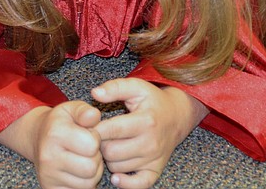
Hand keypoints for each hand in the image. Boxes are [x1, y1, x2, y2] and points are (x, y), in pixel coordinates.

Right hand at [0, 102, 102, 188]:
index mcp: (55, 133)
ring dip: (92, 172)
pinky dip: (83, 183)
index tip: (87, 134)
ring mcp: (48, 176)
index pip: (92, 145)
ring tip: (83, 159)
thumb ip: (85, 111)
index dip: (95, 138)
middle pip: (91, 167)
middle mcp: (48, 157)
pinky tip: (77, 170)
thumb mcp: (71, 109)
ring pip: (88, 183)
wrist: (37, 138)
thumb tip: (94, 115)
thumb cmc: (59, 123)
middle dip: (95, 157)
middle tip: (87, 149)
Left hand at [92, 78, 206, 188]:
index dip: (94, 129)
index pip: (111, 130)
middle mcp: (151, 142)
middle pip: (111, 152)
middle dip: (100, 144)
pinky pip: (137, 185)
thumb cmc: (152, 101)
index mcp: (145, 120)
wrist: (176, 116)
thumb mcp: (136, 87)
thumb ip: (114, 87)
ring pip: (117, 167)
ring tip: (110, 145)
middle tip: (100, 136)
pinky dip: (124, 183)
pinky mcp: (155, 171)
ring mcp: (154, 158)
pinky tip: (116, 174)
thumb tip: (95, 93)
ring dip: (109, 158)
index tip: (89, 125)